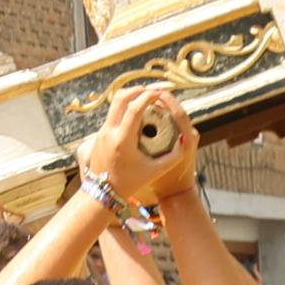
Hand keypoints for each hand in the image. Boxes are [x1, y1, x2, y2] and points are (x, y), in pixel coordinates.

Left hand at [88, 84, 194, 205]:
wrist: (102, 194)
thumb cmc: (131, 183)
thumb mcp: (156, 171)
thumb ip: (174, 156)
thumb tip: (186, 140)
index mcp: (123, 140)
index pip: (134, 108)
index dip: (148, 96)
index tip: (160, 92)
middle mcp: (109, 132)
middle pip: (120, 98)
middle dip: (137, 90)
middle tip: (152, 90)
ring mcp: (101, 132)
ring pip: (113, 104)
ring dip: (129, 97)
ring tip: (145, 97)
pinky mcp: (98, 135)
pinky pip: (111, 114)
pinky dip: (123, 107)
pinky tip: (136, 111)